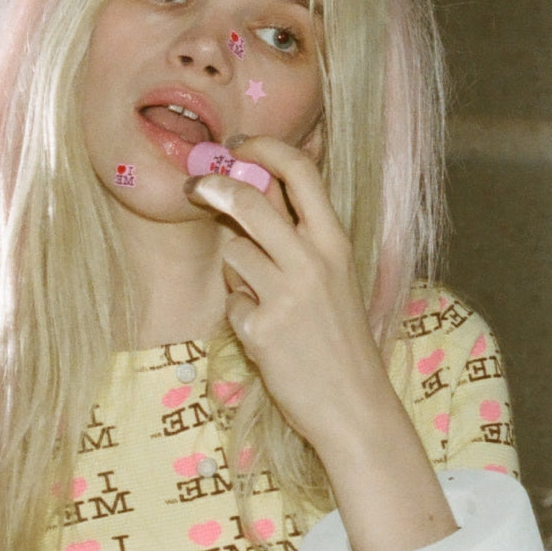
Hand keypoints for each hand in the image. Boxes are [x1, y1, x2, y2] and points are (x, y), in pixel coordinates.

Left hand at [186, 135, 457, 550]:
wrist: (354, 406)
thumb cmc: (341, 343)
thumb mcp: (335, 280)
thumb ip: (301, 241)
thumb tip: (255, 199)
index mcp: (336, 243)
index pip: (301, 172)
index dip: (265, 148)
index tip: (240, 144)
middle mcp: (314, 261)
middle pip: (251, 201)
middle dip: (215, 186)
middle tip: (196, 186)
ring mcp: (287, 293)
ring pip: (233, 253)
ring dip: (235, 269)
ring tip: (261, 299)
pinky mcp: (263, 328)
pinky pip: (234, 304)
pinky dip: (242, 316)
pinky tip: (267, 338)